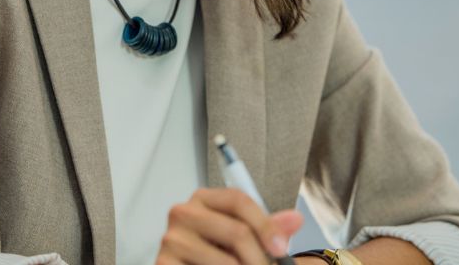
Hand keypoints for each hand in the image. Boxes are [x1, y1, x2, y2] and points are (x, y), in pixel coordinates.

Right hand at [155, 188, 303, 264]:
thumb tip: (295, 219)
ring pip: (225, 261)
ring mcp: (171, 240)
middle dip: (260, 259)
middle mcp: (183, 213)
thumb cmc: (221, 255)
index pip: (238, 200)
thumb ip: (269, 229)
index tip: (281, 250)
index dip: (265, 225)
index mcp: (204, 200)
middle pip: (237, 231)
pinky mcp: (163, 264)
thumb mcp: (245, 240)